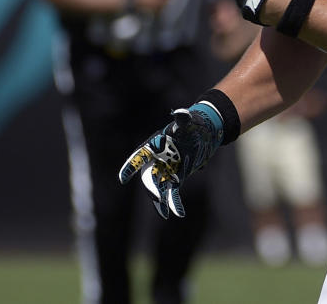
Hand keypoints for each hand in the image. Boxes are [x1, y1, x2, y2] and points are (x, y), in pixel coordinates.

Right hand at [119, 103, 222, 217]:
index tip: (123, 178)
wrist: (203, 134)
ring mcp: (165, 171)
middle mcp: (156, 160)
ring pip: (159, 188)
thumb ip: (182, 119)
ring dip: (160, 201)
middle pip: (149, 177)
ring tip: (164, 214)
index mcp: (154, 146)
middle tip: (157, 198)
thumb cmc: (192, 125)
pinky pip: (172, 194)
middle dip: (151, 188)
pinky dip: (175, 203)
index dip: (130, 167)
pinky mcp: (176, 179)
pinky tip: (180, 213)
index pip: (139, 157)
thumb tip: (181, 113)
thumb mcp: (188, 122)